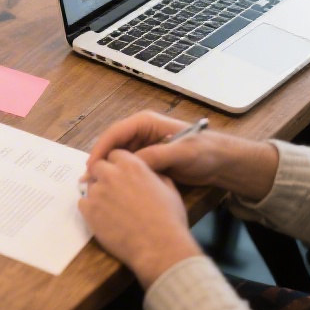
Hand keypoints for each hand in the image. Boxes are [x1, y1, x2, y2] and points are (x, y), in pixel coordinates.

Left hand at [78, 151, 203, 287]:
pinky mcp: (88, 210)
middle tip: (114, 190)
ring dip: (98, 192)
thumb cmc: (169, 219)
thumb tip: (147, 173)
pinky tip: (104, 217)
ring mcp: (97, 192)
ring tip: (112, 208)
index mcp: (132, 166)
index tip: (122, 175)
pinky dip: (90, 208)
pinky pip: (83, 202)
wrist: (159, 247)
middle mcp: (111, 174)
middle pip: (98, 167)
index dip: (118, 164)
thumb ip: (154, 175)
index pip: (115, 154)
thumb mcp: (169, 189)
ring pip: (90, 185)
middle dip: (104, 175)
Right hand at [84, 110, 277, 200]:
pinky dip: (118, 175)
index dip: (101, 149)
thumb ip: (157, 155)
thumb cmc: (204, 151)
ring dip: (107, 169)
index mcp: (146, 122)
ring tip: (95, 186)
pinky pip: (127, 166)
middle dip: (99, 161)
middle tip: (88, 180)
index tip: (92, 166)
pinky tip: (112, 187)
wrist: (221, 162)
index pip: (116, 132)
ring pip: (116, 156)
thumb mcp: (182, 152)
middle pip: (112, 144)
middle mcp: (140, 132)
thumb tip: (132, 163)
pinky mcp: (146, 160)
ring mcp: (142, 146)